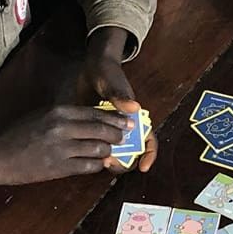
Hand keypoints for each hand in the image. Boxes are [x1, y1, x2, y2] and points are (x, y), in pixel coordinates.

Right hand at [0, 103, 131, 189]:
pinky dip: (97, 165)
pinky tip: (98, 163)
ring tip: (110, 151)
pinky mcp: (60, 168)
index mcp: (59, 112)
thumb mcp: (42, 116)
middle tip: (123, 137)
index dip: (114, 118)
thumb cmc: (19, 135)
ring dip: (108, 151)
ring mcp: (62, 149)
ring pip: (99, 149)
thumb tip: (93, 119)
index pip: (96, 113)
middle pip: (102, 130)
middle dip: (117, 134)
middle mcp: (63, 128)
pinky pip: (88, 166)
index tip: (126, 121)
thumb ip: (66, 117)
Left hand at [65, 32, 156, 171]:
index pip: (149, 140)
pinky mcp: (96, 129)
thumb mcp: (113, 83)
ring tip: (97, 161)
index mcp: (136, 117)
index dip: (149, 155)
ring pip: (114, 151)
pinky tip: (83, 154)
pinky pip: (98, 145)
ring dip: (108, 158)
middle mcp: (125, 126)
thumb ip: (122, 96)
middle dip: (123, 161)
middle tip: (109, 163)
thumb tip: (134, 107)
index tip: (142, 167)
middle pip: (131, 152)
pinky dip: (93, 152)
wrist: (91, 67)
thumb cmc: (108, 72)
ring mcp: (110, 129)